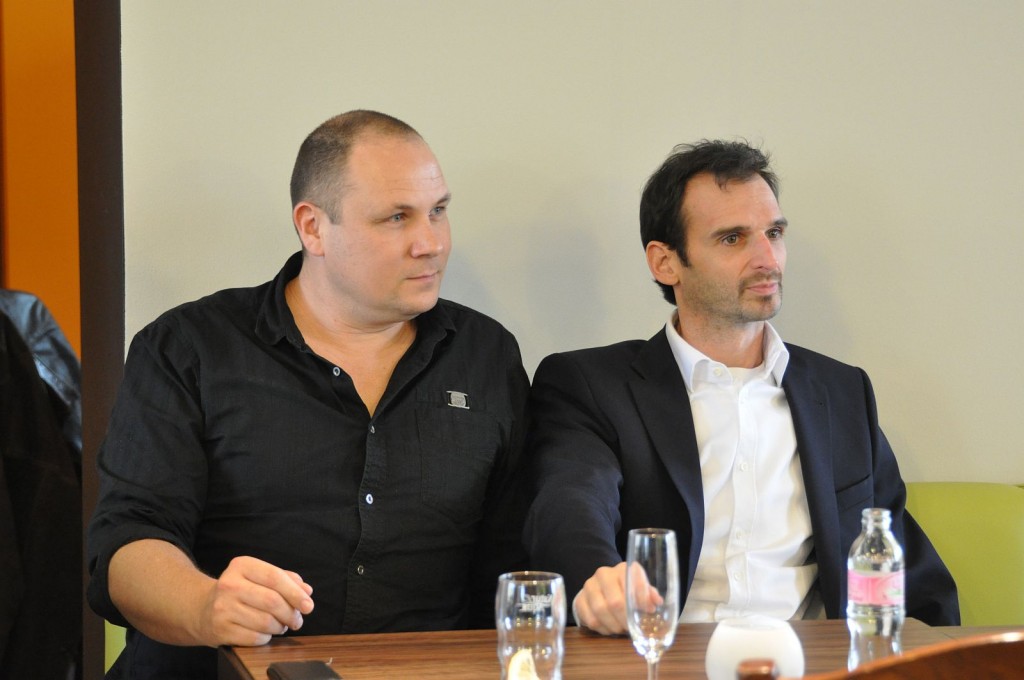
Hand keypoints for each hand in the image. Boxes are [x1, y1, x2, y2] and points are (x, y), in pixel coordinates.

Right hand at [197, 556, 314, 646]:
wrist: (202, 608)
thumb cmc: (239, 591)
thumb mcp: (258, 576)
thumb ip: (285, 580)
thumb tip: (307, 591)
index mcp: (241, 565)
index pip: (275, 577)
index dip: (295, 593)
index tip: (309, 605)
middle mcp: (229, 584)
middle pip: (272, 601)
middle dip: (291, 613)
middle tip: (297, 620)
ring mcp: (222, 608)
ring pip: (266, 622)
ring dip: (280, 627)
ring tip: (281, 625)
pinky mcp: (220, 629)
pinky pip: (255, 638)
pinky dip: (267, 637)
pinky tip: (265, 633)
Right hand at [575, 562, 662, 635]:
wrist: (600, 589)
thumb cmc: (625, 590)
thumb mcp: (639, 588)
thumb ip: (649, 594)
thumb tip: (656, 602)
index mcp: (622, 568)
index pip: (633, 582)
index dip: (642, 599)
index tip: (649, 611)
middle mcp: (604, 573)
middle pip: (615, 602)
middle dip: (626, 619)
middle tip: (632, 628)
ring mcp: (589, 586)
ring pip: (601, 611)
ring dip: (614, 625)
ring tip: (621, 629)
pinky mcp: (579, 599)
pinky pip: (591, 619)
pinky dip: (603, 628)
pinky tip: (610, 628)